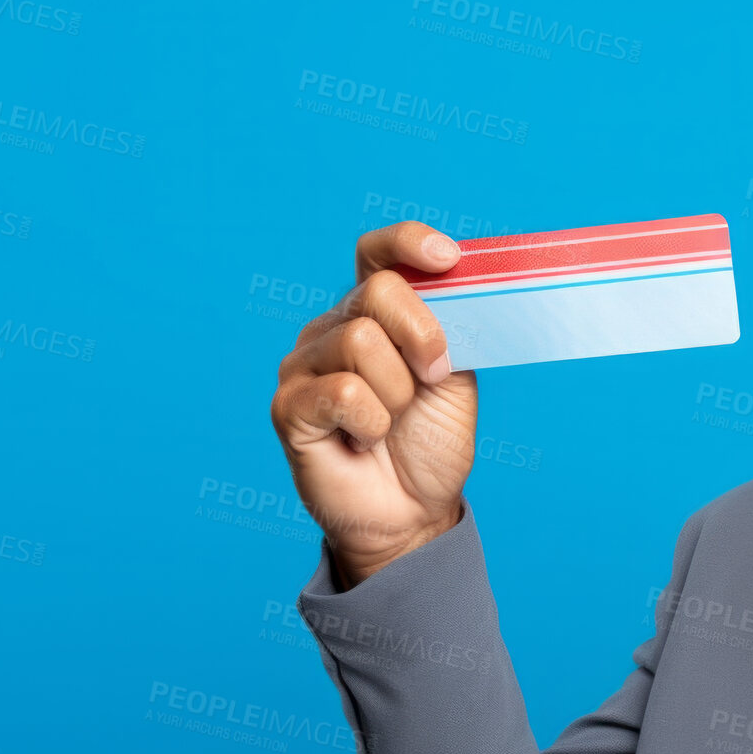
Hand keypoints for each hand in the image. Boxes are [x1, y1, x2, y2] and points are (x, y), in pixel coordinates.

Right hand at [270, 221, 476, 587]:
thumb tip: (464, 280)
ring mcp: (303, 365)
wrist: (415, 510)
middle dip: (423, 336)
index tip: (449, 258)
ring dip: (398, 391)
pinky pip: (343, 391)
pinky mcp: (288, 407)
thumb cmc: (430, 441)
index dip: (409, 242)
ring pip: (361, 342)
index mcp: (373, 314)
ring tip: (392, 421)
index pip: (378, 254)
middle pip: (378, 291)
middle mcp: (332, 329)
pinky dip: (372, 421)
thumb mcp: (456, 375)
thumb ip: (452, 327)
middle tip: (434, 377)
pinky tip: (364, 440)